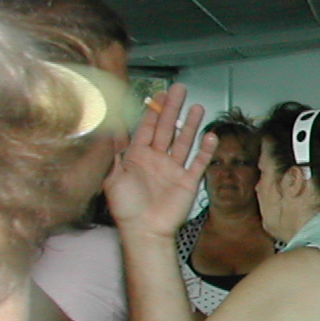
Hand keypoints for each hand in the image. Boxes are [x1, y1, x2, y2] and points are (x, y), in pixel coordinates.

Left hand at [105, 85, 213, 239]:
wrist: (145, 231)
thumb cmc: (126, 207)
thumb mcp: (112, 177)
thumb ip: (113, 153)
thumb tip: (109, 129)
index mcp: (137, 157)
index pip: (147, 128)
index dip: (152, 111)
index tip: (157, 94)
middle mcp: (157, 160)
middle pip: (167, 129)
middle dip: (172, 108)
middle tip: (179, 89)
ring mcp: (174, 169)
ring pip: (184, 141)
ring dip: (190, 124)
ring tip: (197, 106)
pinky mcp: (188, 181)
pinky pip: (198, 163)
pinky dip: (205, 150)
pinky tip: (210, 136)